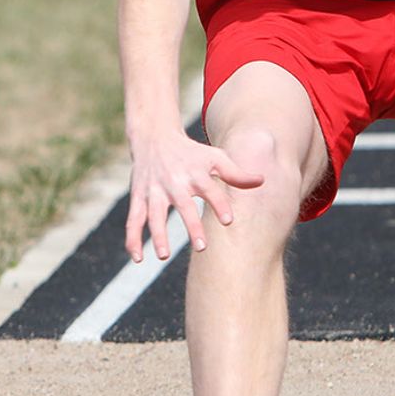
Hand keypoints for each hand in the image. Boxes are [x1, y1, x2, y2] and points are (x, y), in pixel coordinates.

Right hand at [126, 131, 264, 262]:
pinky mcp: (138, 198)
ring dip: (158, 235)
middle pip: (183, 205)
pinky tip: (138, 258)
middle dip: (191, 225)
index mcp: (195, 173)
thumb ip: (236, 173)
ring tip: (163, 255)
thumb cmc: (192, 153)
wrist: (155, 137)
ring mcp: (154, 191)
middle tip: (202, 247)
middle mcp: (174, 182)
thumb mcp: (215, 157)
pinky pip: (133, 221)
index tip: (228, 221)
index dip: (219, 204)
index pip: (210, 189)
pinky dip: (132, 239)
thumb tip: (262, 181)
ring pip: (154, 215)